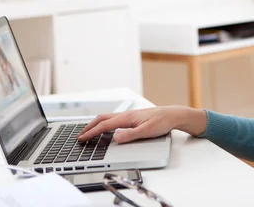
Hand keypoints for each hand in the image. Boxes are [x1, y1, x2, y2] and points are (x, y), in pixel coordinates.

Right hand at [77, 106, 206, 143]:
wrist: (173, 115)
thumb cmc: (162, 122)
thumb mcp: (146, 131)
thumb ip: (130, 135)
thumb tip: (115, 137)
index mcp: (127, 118)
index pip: (105, 125)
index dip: (92, 132)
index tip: (82, 138)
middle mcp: (126, 114)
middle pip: (102, 118)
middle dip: (90, 127)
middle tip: (80, 136)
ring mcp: (129, 115)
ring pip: (107, 118)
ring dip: (96, 124)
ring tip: (89, 132)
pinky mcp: (133, 117)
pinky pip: (113, 119)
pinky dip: (104, 123)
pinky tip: (106, 128)